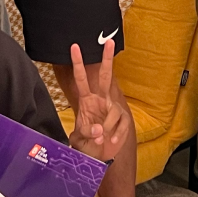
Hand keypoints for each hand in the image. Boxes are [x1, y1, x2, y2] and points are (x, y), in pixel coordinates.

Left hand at [68, 39, 130, 162]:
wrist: (101, 155)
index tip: (74, 46)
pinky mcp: (123, 118)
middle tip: (109, 41)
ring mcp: (113, 108)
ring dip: (106, 127)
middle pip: (105, 76)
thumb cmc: (88, 142)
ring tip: (101, 139)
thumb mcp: (80, 139)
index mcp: (86, 100)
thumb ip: (87, 133)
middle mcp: (100, 100)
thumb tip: (98, 130)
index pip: (81, 78)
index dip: (77, 63)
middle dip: (107, 59)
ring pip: (112, 110)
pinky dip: (116, 134)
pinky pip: (121, 123)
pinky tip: (112, 141)